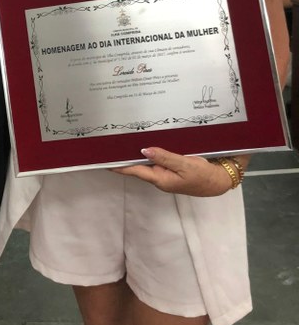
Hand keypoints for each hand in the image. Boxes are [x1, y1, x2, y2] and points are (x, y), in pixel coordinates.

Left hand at [112, 147, 235, 196]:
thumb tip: (144, 150)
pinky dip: (149, 153)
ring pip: (147, 163)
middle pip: (138, 167)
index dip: (120, 166)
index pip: (135, 170)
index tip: (104, 161)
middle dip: (125, 158)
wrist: (219, 181)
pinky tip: (144, 145)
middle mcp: (160, 177)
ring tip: (122, 143)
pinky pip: (156, 160)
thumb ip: (164, 157)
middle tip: (110, 146)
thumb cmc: (202, 175)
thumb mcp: (184, 164)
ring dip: (136, 155)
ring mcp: (165, 174)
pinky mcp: (171, 170)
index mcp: (160, 178)